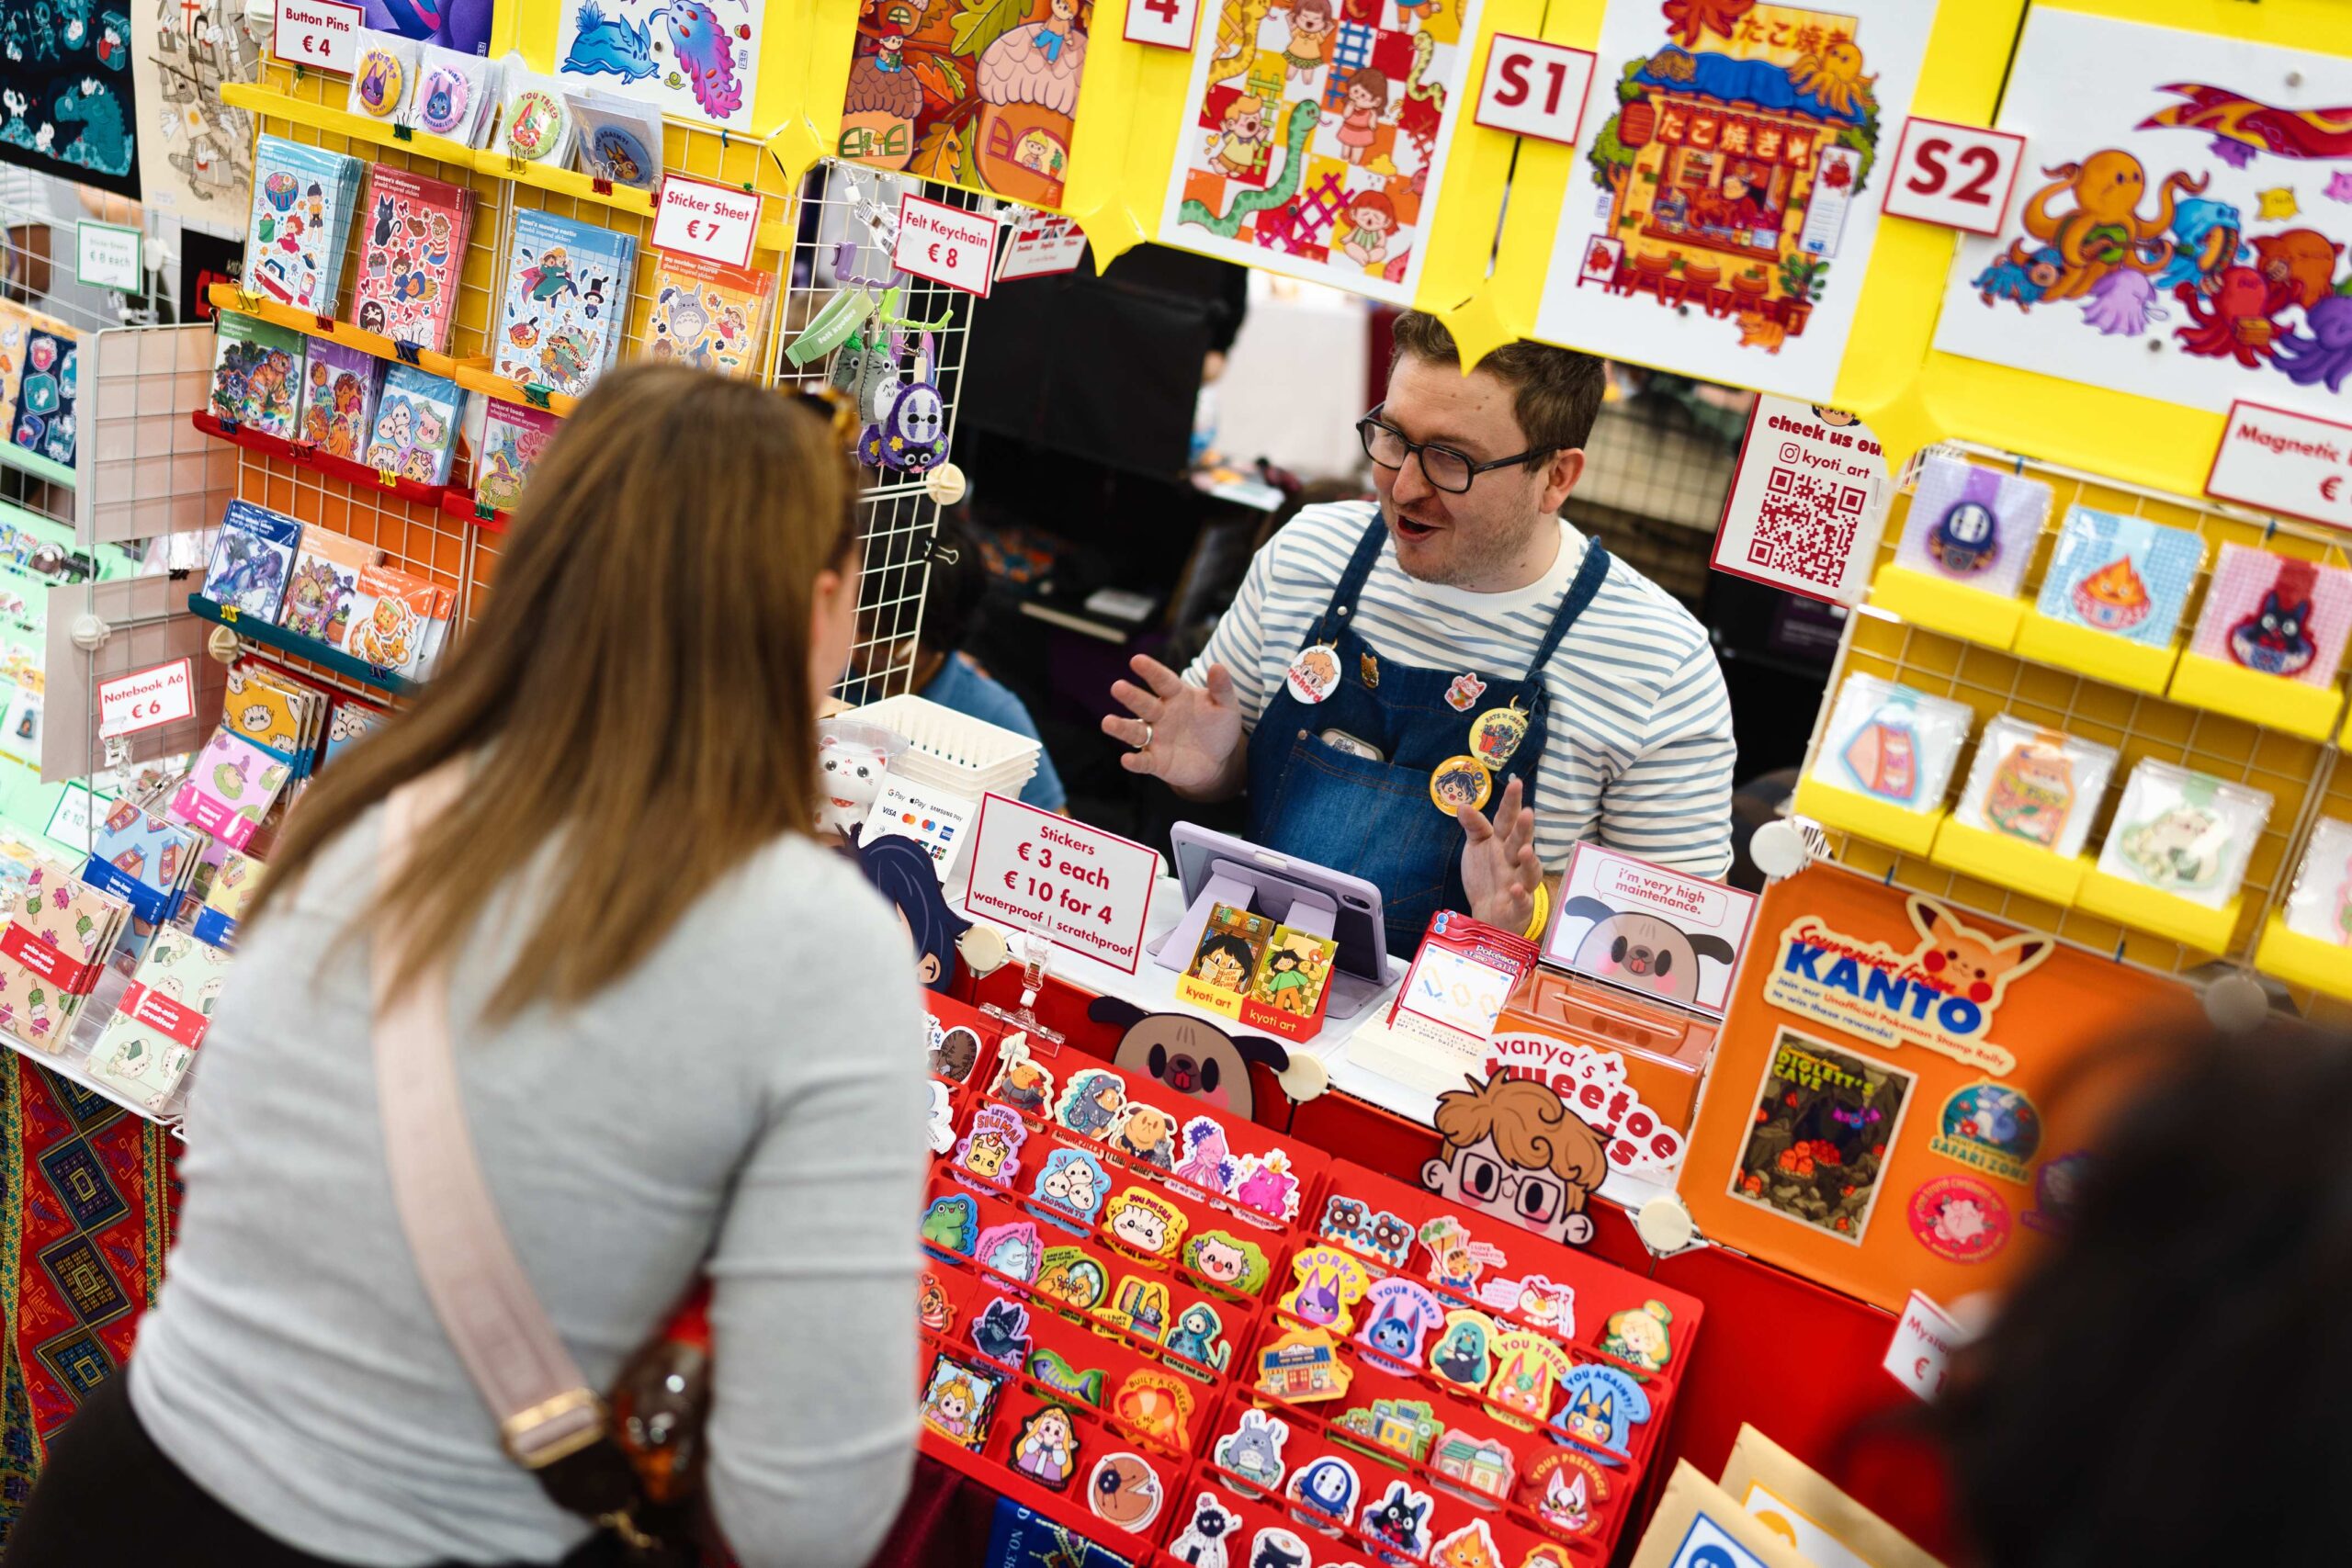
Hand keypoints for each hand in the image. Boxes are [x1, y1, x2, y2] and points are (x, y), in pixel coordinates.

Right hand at [1102, 655, 1245, 797]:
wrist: (1218, 760)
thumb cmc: (1217, 727)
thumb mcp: (1226, 706)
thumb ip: (1221, 688)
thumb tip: (1218, 666)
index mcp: (1176, 696)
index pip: (1162, 681)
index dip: (1150, 671)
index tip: (1136, 660)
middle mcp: (1160, 714)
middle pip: (1144, 704)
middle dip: (1131, 696)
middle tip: (1117, 687)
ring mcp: (1156, 738)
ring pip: (1135, 731)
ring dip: (1121, 727)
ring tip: (1107, 722)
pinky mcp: (1155, 761)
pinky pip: (1143, 761)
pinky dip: (1134, 761)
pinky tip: (1127, 760)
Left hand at [1459, 776, 1539, 933]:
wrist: (1489, 913)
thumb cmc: (1488, 875)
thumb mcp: (1477, 847)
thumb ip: (1474, 826)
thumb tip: (1463, 805)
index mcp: (1503, 843)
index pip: (1507, 820)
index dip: (1512, 803)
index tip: (1516, 783)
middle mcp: (1514, 860)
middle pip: (1520, 842)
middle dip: (1524, 829)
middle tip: (1528, 813)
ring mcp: (1519, 882)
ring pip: (1529, 871)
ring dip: (1529, 861)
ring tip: (1525, 851)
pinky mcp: (1519, 905)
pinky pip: (1522, 901)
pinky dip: (1520, 896)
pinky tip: (1515, 890)